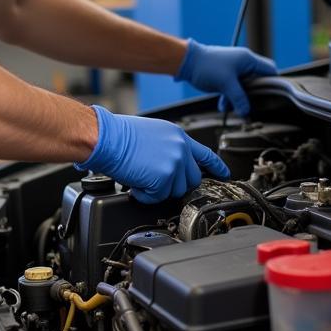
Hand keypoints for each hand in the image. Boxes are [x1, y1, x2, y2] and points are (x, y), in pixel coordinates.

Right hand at [76, 105, 229, 203]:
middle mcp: (180, 148)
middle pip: (191, 179)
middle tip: (155, 180)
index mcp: (178, 136)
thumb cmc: (119, 135)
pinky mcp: (163, 178)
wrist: (106, 137)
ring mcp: (174, 163)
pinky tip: (135, 182)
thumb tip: (169, 165)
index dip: (216, 166)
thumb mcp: (152, 133)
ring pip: (174, 191)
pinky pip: (157, 197)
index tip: (224, 174)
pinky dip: (144, 195)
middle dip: (174, 184)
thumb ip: (168, 148)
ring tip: (141, 177)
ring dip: (157, 190)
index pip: (205, 153)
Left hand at [175, 38, 277, 115]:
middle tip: (252, 105)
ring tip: (234, 108)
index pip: (269, 70)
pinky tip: (223, 106)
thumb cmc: (207, 66)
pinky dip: (229, 97)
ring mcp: (233, 70)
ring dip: (239, 98)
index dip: (273, 83)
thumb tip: (246, 112)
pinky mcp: (224, 76)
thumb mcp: (226, 84)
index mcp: (248, 60)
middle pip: (257, 81)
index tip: (272, 96)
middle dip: (254, 94)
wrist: (187, 62)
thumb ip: (239, 98)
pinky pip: (232, 89)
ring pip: (244, 87)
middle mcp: (243, 64)